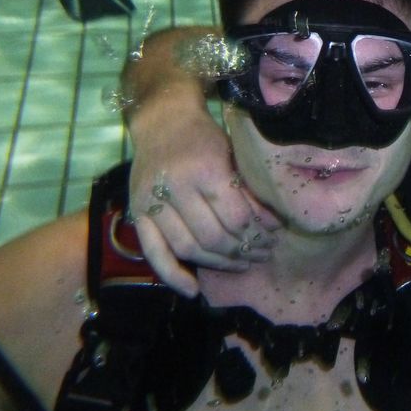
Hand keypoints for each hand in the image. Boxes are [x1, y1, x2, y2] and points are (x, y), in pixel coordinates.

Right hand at [127, 100, 278, 295]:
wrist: (163, 119)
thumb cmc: (205, 136)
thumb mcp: (232, 155)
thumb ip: (247, 190)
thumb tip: (273, 226)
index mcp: (205, 169)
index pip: (236, 216)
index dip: (258, 232)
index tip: (274, 237)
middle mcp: (176, 187)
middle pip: (213, 236)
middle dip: (243, 251)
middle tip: (262, 254)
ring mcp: (152, 202)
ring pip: (188, 248)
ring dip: (217, 264)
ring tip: (241, 265)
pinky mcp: (137, 212)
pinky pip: (154, 253)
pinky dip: (172, 275)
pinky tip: (193, 290)